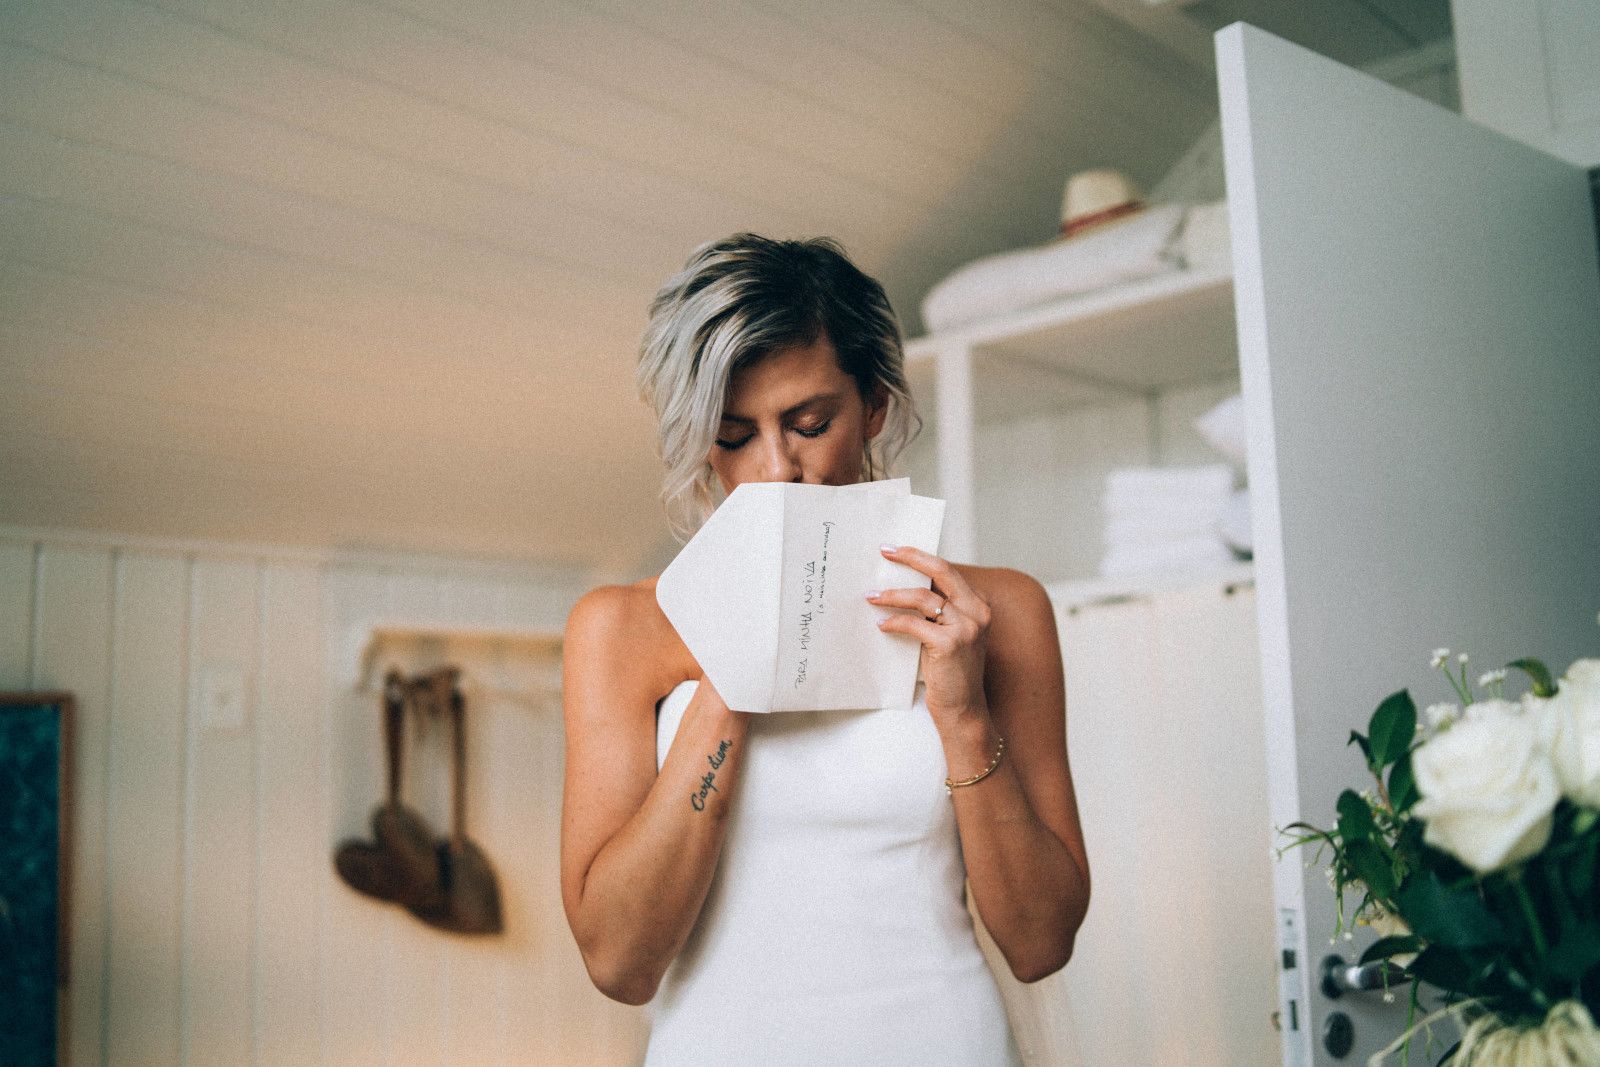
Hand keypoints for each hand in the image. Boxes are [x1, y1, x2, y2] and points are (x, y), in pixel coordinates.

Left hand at [867, 545, 991, 732]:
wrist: (962, 709)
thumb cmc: (950, 672)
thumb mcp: (948, 634)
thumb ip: (936, 611)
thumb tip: (902, 587)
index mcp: (978, 605)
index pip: (947, 570)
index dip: (920, 557)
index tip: (895, 550)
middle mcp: (977, 611)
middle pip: (941, 570)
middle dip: (910, 557)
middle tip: (885, 552)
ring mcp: (966, 627)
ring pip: (922, 597)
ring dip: (892, 595)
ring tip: (872, 596)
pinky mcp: (950, 643)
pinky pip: (914, 623)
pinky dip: (894, 622)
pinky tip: (881, 625)